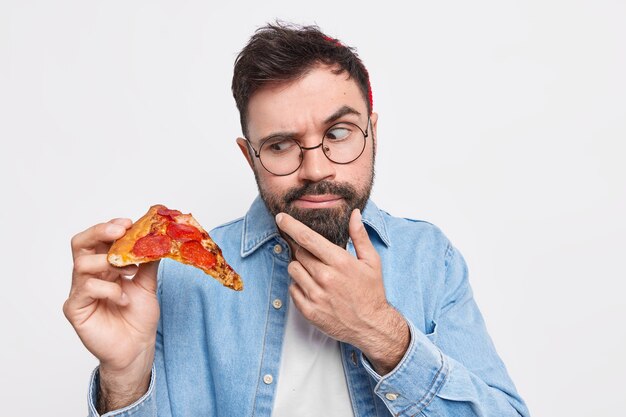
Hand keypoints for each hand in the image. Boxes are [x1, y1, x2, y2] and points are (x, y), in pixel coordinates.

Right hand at [63, 218, 158, 409]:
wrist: (136, 348)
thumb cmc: (138, 317)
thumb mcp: (148, 284)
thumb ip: (148, 261)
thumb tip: (157, 237)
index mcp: (103, 266)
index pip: (98, 238)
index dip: (110, 227)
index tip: (129, 223)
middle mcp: (88, 275)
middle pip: (81, 244)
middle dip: (100, 232)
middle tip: (121, 231)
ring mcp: (79, 291)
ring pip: (81, 264)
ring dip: (108, 263)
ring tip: (128, 273)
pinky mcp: (75, 309)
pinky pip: (86, 289)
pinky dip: (109, 289)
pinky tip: (123, 298)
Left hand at [276, 209, 408, 374]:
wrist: (371, 326)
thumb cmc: (371, 292)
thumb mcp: (371, 261)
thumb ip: (359, 236)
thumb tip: (354, 214)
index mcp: (340, 262)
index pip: (307, 238)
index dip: (291, 226)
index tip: (281, 218)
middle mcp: (325, 277)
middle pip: (298, 253)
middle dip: (302, 250)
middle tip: (314, 256)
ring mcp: (316, 295)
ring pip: (293, 269)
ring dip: (300, 267)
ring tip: (315, 273)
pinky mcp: (309, 311)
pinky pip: (292, 289)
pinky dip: (299, 286)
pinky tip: (313, 288)